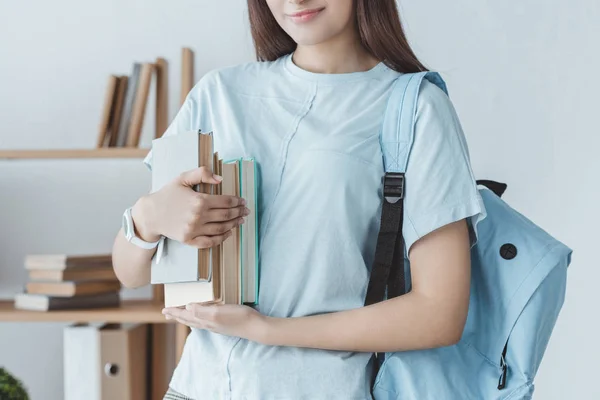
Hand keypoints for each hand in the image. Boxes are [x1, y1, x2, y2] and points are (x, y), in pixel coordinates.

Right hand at [133, 166, 249, 247]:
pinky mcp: (189, 240)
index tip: (243, 201)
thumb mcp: (182, 178)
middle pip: (226, 215)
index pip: (226, 202)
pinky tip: (228, 233)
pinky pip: (210, 242)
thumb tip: (220, 178)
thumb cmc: (167, 194)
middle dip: (239, 212)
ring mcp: (194, 230)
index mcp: (199, 200)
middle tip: (246, 211)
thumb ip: (201, 173)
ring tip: (240, 220)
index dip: (237, 201)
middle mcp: (198, 216)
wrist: (150, 214)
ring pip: (221, 229)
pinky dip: (222, 239)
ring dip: (234, 224)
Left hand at [162, 302, 267, 341]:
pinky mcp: (223, 323)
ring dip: (186, 317)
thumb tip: (187, 307)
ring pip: (196, 321)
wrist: (255, 327)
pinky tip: (201, 316)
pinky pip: (205, 321)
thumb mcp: (218, 312)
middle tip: (167, 312)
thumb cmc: (238, 318)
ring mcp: (216, 325)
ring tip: (180, 315)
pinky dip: (198, 317)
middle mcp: (208, 324)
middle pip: (188, 320)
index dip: (174, 312)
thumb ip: (202, 311)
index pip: (185, 316)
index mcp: (205, 320)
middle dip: (177, 316)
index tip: (164, 309)